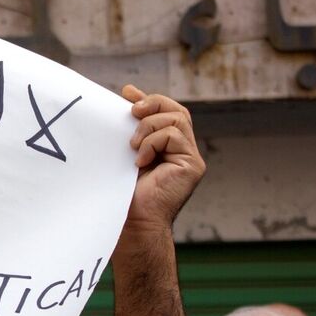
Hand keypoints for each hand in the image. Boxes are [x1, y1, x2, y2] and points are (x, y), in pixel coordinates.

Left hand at [122, 86, 204, 233]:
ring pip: (176, 119)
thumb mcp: (124, 151)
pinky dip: (153, 142)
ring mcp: (190, 158)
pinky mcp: (193, 166)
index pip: (166, 112)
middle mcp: (183, 152)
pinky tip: (140, 161)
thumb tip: (128, 92)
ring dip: (148, 127)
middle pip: (176, 110)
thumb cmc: (122, 192)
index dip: (149, 99)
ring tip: (132, 147)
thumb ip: (130, 127)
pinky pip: (174, 135)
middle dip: (152, 104)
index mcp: (167, 148)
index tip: (126, 93)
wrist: (131, 223)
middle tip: (130, 111)